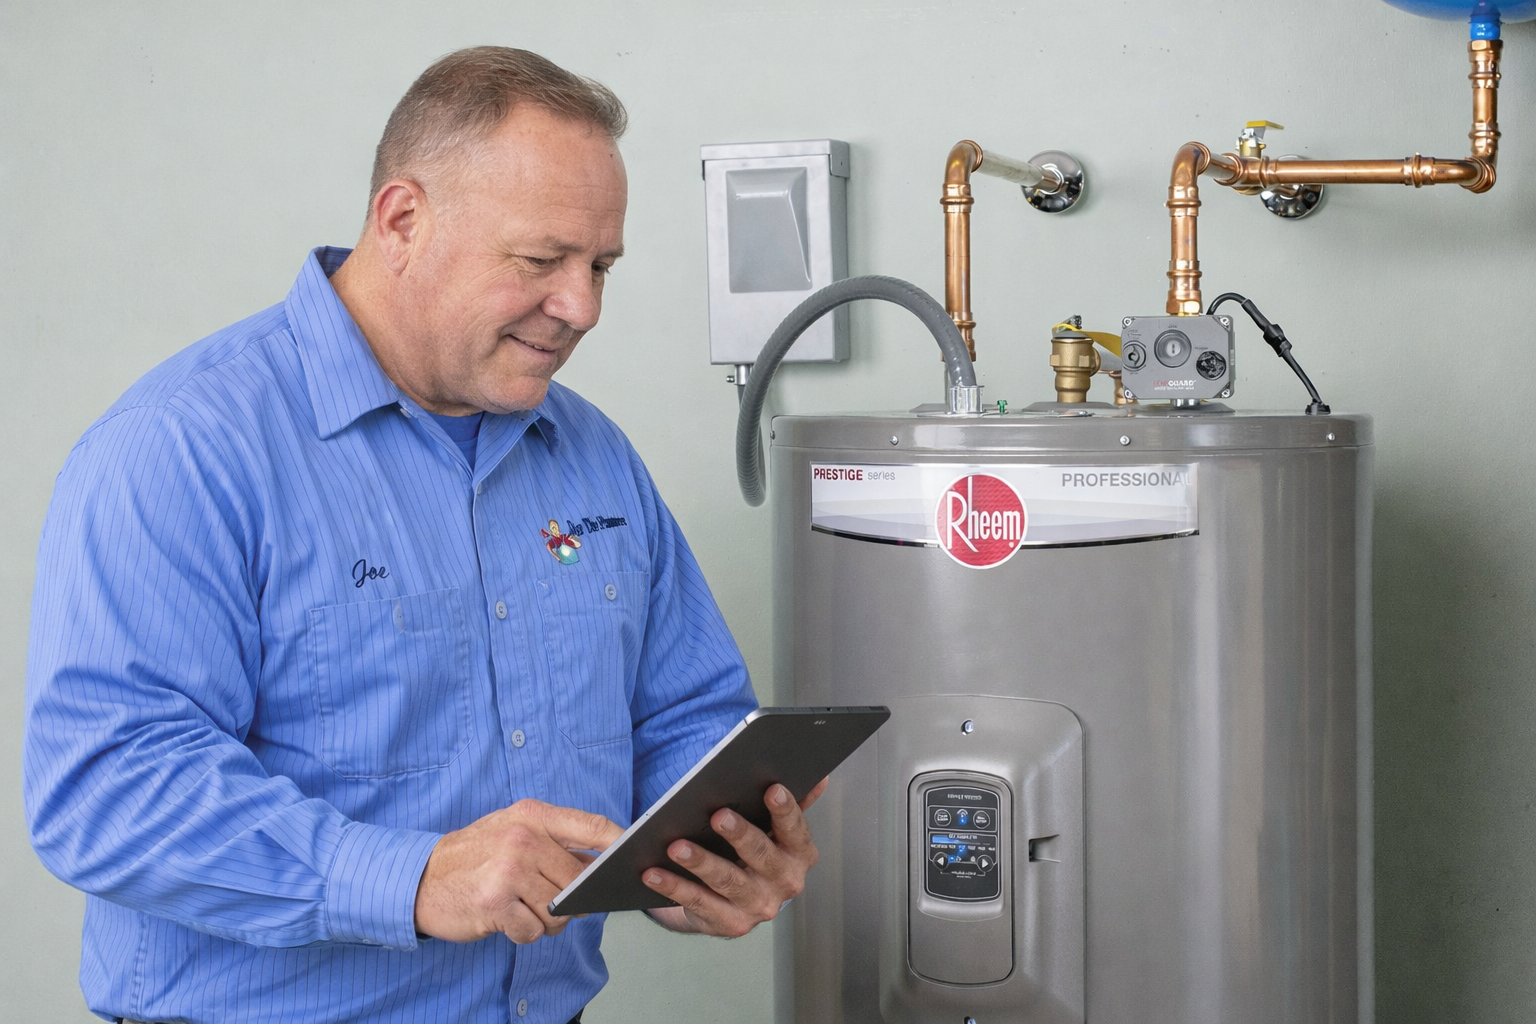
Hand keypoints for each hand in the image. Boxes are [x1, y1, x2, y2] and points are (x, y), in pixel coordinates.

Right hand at [414, 798, 622, 943]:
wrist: (420, 879)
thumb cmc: (475, 857)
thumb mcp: (513, 833)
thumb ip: (555, 843)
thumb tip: (601, 865)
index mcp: (532, 815)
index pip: (592, 826)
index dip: (618, 844)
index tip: (634, 856)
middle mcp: (523, 838)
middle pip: (577, 879)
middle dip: (570, 899)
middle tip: (545, 901)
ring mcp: (509, 870)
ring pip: (558, 910)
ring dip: (545, 920)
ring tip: (521, 908)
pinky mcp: (495, 902)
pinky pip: (533, 930)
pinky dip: (524, 933)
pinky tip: (506, 919)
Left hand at [642, 778, 827, 936]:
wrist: (738, 900)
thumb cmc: (756, 852)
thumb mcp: (776, 828)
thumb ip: (794, 803)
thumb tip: (818, 777)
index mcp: (799, 854)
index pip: (796, 830)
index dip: (785, 811)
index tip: (772, 789)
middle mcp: (785, 883)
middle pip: (762, 856)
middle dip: (740, 835)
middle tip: (718, 815)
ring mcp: (758, 906)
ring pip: (728, 881)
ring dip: (701, 863)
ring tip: (676, 846)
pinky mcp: (730, 924)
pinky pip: (699, 903)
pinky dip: (674, 887)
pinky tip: (654, 872)